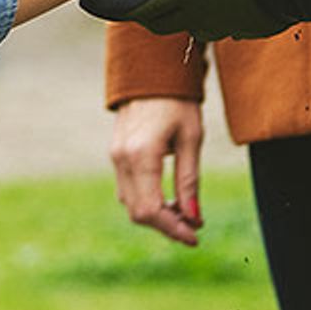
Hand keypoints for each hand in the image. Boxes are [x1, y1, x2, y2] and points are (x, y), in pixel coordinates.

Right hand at [108, 96, 205, 245]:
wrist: (150, 73)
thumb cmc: (177, 102)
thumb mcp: (191, 139)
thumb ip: (190, 181)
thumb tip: (194, 218)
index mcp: (141, 155)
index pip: (151, 210)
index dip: (173, 229)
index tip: (196, 236)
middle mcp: (121, 159)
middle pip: (138, 212)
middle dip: (166, 226)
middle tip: (193, 227)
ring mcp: (114, 157)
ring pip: (130, 203)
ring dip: (156, 215)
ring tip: (184, 212)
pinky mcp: (115, 154)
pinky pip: (127, 189)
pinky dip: (146, 201)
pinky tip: (167, 198)